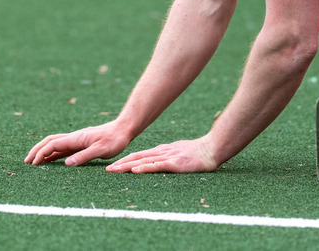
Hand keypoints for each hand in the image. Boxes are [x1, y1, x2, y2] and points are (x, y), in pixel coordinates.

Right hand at [24, 122, 132, 165]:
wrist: (123, 129)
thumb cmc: (114, 140)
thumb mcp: (101, 150)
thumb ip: (84, 156)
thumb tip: (67, 163)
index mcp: (76, 138)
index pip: (53, 144)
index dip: (41, 153)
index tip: (33, 163)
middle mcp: (74, 137)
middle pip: (49, 141)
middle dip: (37, 150)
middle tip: (27, 162)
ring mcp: (77, 140)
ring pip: (54, 143)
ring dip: (43, 151)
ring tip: (34, 161)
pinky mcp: (81, 143)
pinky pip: (63, 148)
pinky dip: (53, 153)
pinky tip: (51, 160)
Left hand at [105, 137, 219, 173]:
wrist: (212, 148)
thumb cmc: (197, 152)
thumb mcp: (178, 152)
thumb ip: (167, 157)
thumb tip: (157, 162)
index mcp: (161, 151)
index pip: (139, 155)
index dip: (125, 160)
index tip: (113, 165)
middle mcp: (161, 152)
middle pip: (137, 157)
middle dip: (120, 163)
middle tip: (107, 169)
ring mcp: (167, 157)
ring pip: (143, 161)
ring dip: (126, 166)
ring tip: (114, 171)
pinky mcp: (175, 164)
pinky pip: (156, 166)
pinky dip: (144, 168)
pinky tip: (135, 170)